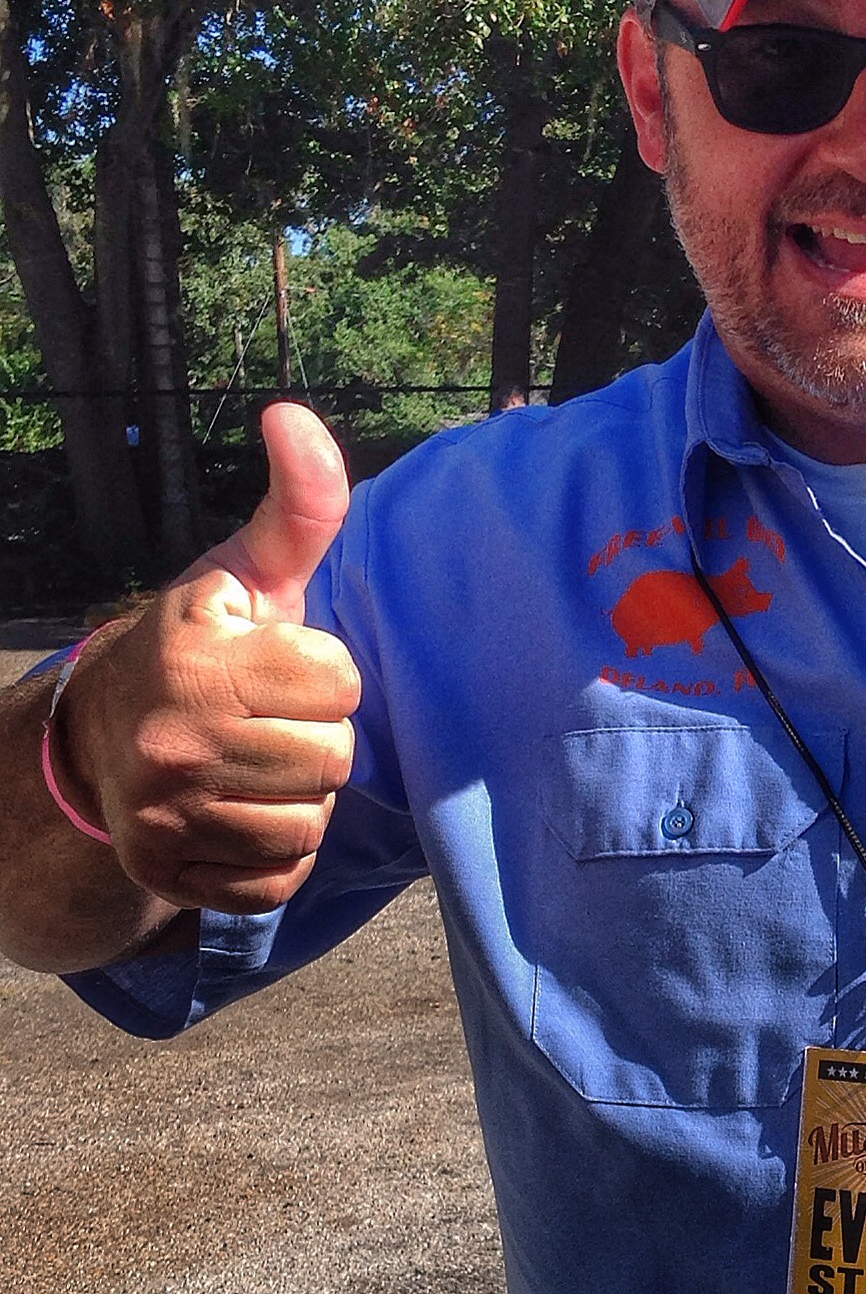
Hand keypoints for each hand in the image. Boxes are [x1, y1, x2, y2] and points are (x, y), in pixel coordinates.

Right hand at [58, 402, 361, 913]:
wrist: (100, 738)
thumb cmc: (202, 646)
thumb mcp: (246, 574)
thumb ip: (296, 506)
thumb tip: (291, 413)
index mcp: (196, 660)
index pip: (337, 683)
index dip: (324, 675)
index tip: (282, 667)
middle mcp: (170, 743)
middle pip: (331, 760)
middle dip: (317, 739)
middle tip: (271, 722)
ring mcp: (162, 818)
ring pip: (309, 824)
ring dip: (299, 798)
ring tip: (257, 766)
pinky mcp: (166, 877)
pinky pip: (277, 880)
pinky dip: (275, 854)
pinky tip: (241, 813)